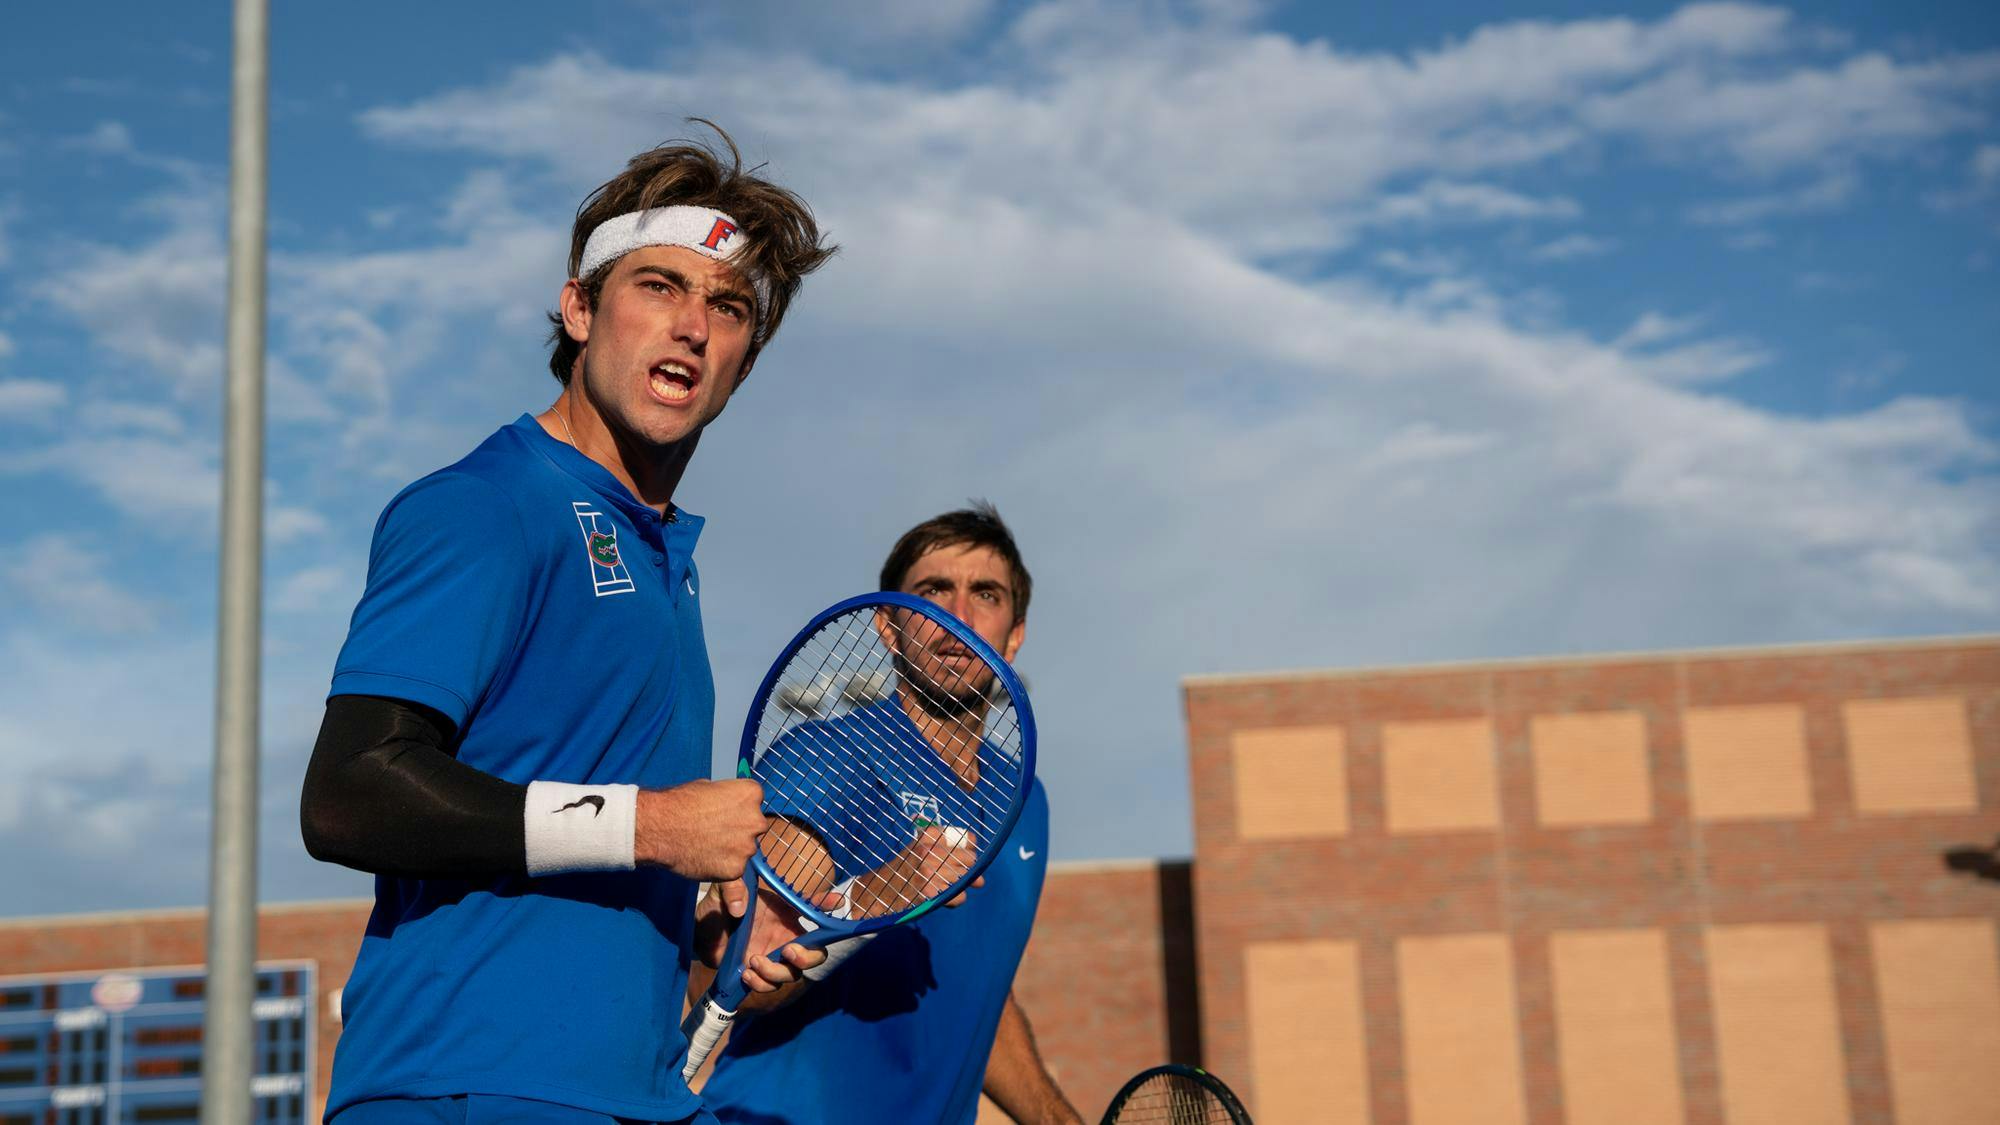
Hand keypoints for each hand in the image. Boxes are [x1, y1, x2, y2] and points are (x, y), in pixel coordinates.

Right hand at [634, 779, 766, 880]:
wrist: (660, 827)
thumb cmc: (679, 803)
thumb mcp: (709, 787)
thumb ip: (727, 798)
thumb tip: (730, 805)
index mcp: (751, 794)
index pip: (754, 801)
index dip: (738, 808)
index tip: (724, 812)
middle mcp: (756, 820)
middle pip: (754, 826)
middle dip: (739, 829)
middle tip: (716, 831)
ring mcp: (747, 847)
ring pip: (744, 850)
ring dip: (731, 849)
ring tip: (706, 846)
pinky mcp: (736, 869)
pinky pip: (733, 869)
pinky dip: (721, 867)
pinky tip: (704, 859)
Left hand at [693, 881, 840, 992]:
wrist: (700, 934)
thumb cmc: (717, 908)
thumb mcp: (726, 891)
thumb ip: (735, 884)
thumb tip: (744, 892)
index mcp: (785, 913)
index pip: (814, 908)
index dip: (829, 905)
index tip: (839, 901)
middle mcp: (785, 936)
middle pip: (816, 954)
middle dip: (807, 957)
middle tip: (788, 951)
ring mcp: (774, 957)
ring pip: (794, 974)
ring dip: (777, 972)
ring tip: (754, 961)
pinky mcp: (760, 974)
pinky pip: (770, 986)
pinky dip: (761, 983)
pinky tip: (747, 973)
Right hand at [850, 826, 981, 916]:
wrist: (880, 890)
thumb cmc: (907, 869)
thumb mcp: (922, 849)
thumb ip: (950, 850)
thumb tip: (980, 871)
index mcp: (930, 835)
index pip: (967, 838)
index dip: (968, 851)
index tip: (960, 859)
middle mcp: (929, 849)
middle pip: (970, 859)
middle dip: (968, 871)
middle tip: (953, 877)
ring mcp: (929, 870)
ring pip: (966, 879)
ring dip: (960, 887)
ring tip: (946, 889)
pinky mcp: (929, 891)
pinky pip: (958, 896)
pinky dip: (955, 901)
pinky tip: (943, 899)